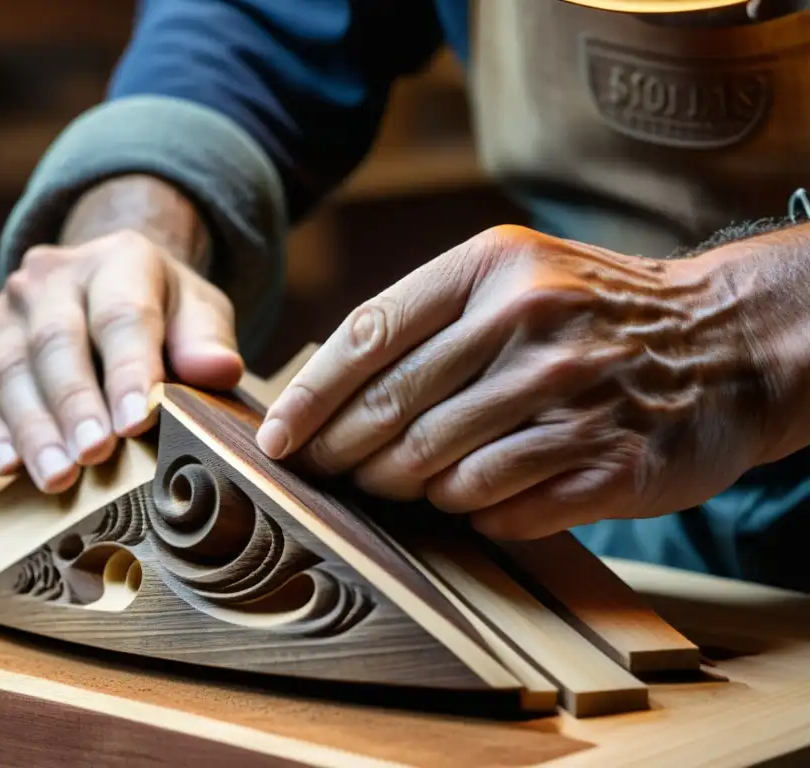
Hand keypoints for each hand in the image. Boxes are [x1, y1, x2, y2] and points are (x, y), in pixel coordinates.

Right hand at [0, 176, 242, 492]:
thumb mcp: (198, 311)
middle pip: (52, 344)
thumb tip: (220, 370)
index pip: (121, 316)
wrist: (108, 279)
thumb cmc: (162, 310)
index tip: (134, 425)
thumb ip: (208, 340)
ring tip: (42, 475)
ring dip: (17, 427)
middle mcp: (48, 280)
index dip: (126, 372)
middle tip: (85, 461)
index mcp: (116, 260)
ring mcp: (2, 314)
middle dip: (69, 408)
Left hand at [257, 225, 772, 538]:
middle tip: (326, 472)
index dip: (310, 397)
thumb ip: (428, 316)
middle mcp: (530, 323)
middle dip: (343, 452)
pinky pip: (499, 507)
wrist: (724, 340)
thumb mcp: (514, 275)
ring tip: (396, 484)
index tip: (276, 438)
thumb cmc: (593, 312)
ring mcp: (573, 395)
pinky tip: (470, 499)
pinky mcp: (608, 462)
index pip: (368, 336)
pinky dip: (469, 511)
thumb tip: (327, 383)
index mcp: (492, 268)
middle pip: (393, 410)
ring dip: (403, 486)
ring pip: (440, 468)